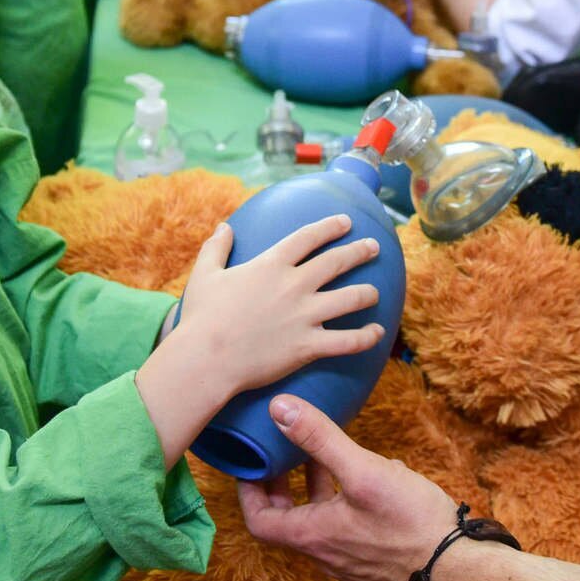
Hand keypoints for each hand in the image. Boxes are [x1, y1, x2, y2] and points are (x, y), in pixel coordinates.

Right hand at [172, 217, 384, 396]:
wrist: (206, 358)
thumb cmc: (202, 317)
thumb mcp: (204, 274)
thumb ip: (216, 248)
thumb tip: (224, 227)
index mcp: (271, 264)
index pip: (308, 237)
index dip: (330, 227)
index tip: (346, 222)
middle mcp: (294, 285)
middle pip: (337, 262)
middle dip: (359, 252)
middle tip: (374, 247)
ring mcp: (305, 316)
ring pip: (350, 299)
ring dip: (368, 294)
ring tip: (376, 292)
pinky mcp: (308, 346)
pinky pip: (347, 341)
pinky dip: (366, 337)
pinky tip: (377, 334)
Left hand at [238, 395, 460, 580]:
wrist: (462, 575)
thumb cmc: (410, 523)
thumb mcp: (363, 470)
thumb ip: (319, 438)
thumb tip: (277, 407)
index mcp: (313, 536)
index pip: (259, 520)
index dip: (250, 492)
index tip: (253, 465)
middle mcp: (327, 558)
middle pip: (293, 521)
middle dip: (290, 485)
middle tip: (291, 455)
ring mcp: (355, 568)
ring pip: (328, 525)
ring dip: (326, 491)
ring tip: (341, 458)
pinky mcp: (380, 571)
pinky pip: (356, 536)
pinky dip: (355, 508)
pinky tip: (383, 485)